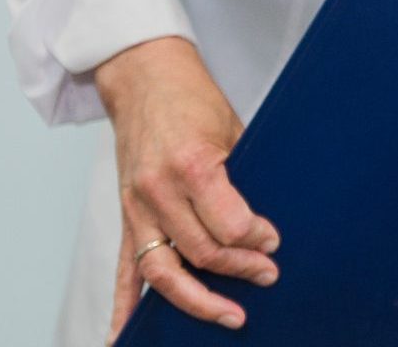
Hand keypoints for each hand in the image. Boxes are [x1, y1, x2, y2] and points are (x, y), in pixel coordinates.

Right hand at [96, 37, 281, 336]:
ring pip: (163, 271)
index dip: (257, 239)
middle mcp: (158, 191)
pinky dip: (124, 308)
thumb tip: (264, 225)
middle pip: (201, 251)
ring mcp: (136, 207)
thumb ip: (242, 179)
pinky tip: (126, 338)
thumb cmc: (192, 99)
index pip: (228, 224)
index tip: (274, 242)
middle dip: (240, 269)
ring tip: (230, 316)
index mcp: (191, 164)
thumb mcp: (232, 130)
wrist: (143, 76)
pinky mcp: (125, 216)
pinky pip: (123, 271)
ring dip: (198, 300)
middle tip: (268, 275)